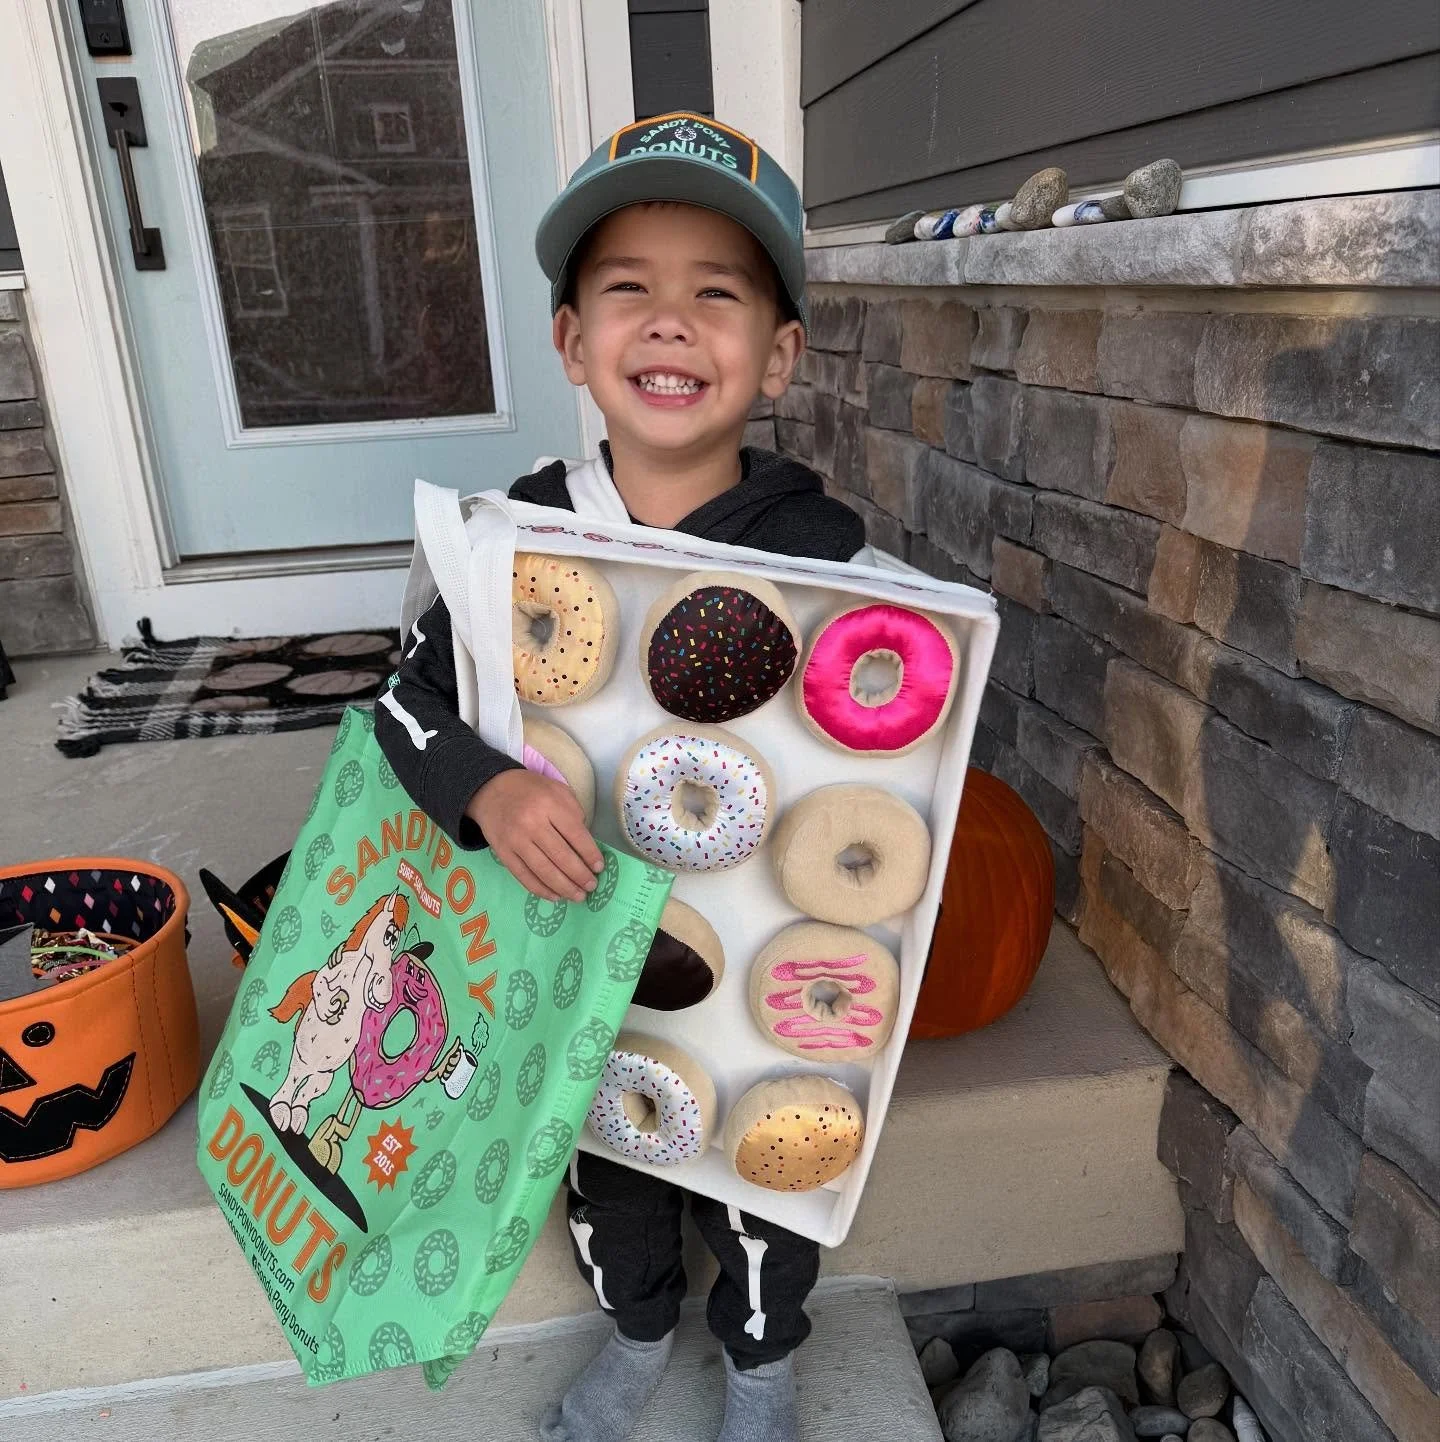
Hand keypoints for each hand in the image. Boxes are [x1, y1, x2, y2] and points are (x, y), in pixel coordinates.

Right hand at [467, 769, 603, 902]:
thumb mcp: (558, 790)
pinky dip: (541, 890)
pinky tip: (555, 896)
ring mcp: (515, 840)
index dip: (590, 855)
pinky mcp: (503, 853)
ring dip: (564, 888)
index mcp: (550, 805)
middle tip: (591, 886)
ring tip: (578, 896)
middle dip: (580, 876)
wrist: (491, 789)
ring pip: (544, 871)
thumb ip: (574, 814)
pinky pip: (524, 876)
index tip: (599, 868)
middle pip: (561, 857)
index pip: (576, 835)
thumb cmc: (531, 790)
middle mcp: (532, 823)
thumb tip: (585, 846)